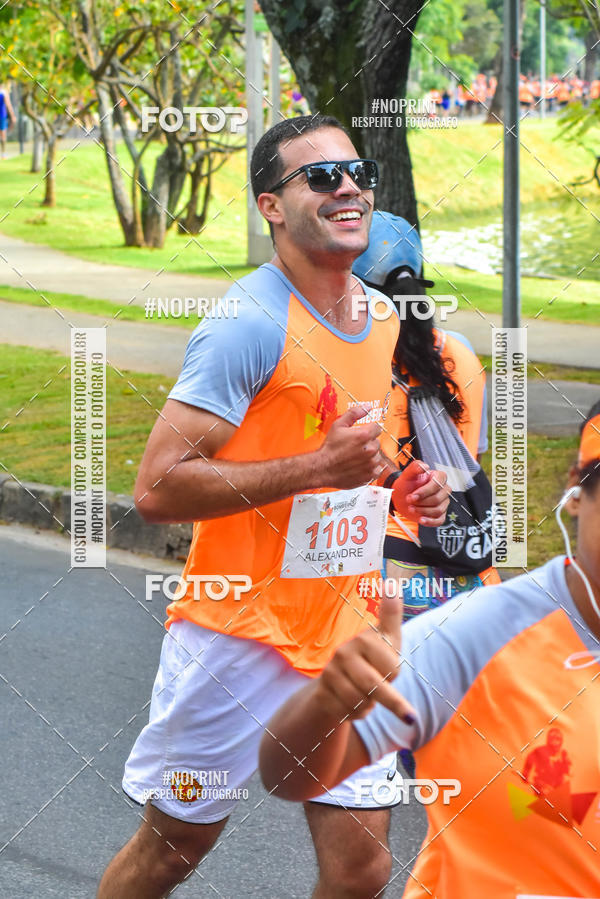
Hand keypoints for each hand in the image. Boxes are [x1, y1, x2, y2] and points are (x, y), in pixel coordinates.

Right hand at [314, 591, 416, 724]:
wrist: (336, 682)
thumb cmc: (371, 659)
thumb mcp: (387, 638)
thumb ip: (391, 613)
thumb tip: (392, 582)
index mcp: (362, 639)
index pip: (392, 668)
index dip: (395, 674)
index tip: (391, 670)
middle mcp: (343, 653)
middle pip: (374, 687)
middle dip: (391, 702)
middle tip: (406, 714)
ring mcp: (330, 674)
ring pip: (362, 704)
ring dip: (370, 706)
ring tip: (366, 695)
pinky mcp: (322, 695)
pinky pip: (348, 714)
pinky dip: (356, 714)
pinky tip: (352, 703)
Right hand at [315, 405, 383, 488]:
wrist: (322, 468)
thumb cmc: (329, 448)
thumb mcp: (338, 425)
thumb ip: (354, 413)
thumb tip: (367, 407)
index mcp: (364, 435)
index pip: (377, 428)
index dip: (369, 429)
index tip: (361, 434)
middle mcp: (370, 449)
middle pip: (377, 442)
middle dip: (368, 443)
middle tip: (354, 447)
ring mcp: (371, 463)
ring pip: (377, 455)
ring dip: (369, 455)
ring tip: (355, 457)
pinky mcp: (370, 475)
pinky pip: (377, 469)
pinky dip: (370, 468)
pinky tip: (359, 465)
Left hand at [391, 460, 449, 525]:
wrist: (400, 497)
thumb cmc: (405, 484)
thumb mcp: (407, 474)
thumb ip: (415, 467)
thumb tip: (425, 467)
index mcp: (438, 478)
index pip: (438, 484)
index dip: (425, 491)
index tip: (413, 495)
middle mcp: (443, 490)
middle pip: (437, 499)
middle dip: (421, 502)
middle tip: (409, 500)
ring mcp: (443, 503)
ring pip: (438, 510)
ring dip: (422, 511)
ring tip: (411, 508)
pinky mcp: (439, 514)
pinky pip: (440, 520)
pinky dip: (430, 521)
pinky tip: (421, 519)